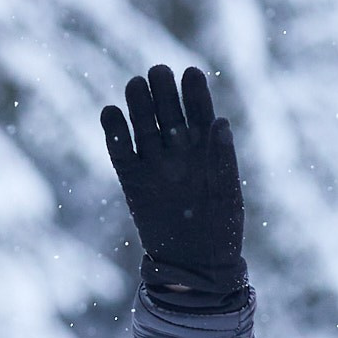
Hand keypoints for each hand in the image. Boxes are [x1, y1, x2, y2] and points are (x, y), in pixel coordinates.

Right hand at [101, 64, 245, 302]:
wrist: (197, 266)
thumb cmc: (222, 230)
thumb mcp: (228, 194)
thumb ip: (222, 158)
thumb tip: (220, 122)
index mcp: (208, 148)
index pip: (199, 111)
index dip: (195, 92)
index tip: (191, 73)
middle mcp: (179, 150)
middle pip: (168, 111)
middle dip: (163, 90)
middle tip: (158, 72)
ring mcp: (154, 163)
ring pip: (143, 123)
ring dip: (138, 103)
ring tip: (136, 84)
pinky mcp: (132, 179)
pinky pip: (119, 150)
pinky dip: (113, 131)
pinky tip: (110, 112)